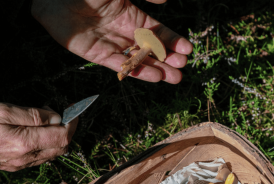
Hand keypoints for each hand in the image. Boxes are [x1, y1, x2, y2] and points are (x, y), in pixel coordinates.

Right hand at [0, 102, 76, 170]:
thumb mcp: (4, 110)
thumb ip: (33, 115)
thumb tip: (56, 118)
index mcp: (26, 143)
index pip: (62, 136)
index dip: (73, 123)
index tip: (74, 109)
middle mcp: (27, 158)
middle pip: (62, 148)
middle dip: (69, 130)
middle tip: (65, 114)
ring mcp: (22, 164)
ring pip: (52, 154)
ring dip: (58, 138)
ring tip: (51, 121)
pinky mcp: (16, 167)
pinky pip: (41, 159)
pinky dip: (48, 146)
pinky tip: (40, 133)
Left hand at [32, 0, 192, 83]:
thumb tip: (165, 0)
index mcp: (129, 13)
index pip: (155, 31)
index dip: (171, 40)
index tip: (187, 51)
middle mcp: (120, 30)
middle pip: (147, 49)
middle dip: (165, 60)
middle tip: (181, 72)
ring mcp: (108, 43)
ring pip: (135, 59)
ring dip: (153, 69)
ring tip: (172, 79)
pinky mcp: (94, 53)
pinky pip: (117, 64)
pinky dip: (134, 70)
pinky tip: (151, 76)